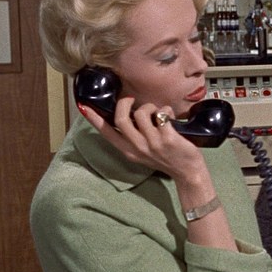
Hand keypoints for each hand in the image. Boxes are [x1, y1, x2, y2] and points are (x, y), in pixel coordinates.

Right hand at [79, 97, 205, 179]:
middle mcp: (138, 147)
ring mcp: (153, 143)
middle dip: (124, 103)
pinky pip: (162, 114)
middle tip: (131, 99)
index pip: (107, 133)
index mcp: (129, 151)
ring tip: (158, 112)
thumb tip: (128, 115)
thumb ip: (133, 138)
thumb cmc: (167, 159)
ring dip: (150, 107)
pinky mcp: (168, 138)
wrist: (188, 172)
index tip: (84, 107)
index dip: (95, 119)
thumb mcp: (143, 153)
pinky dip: (167, 110)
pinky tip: (171, 116)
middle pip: (121, 119)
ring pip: (142, 113)